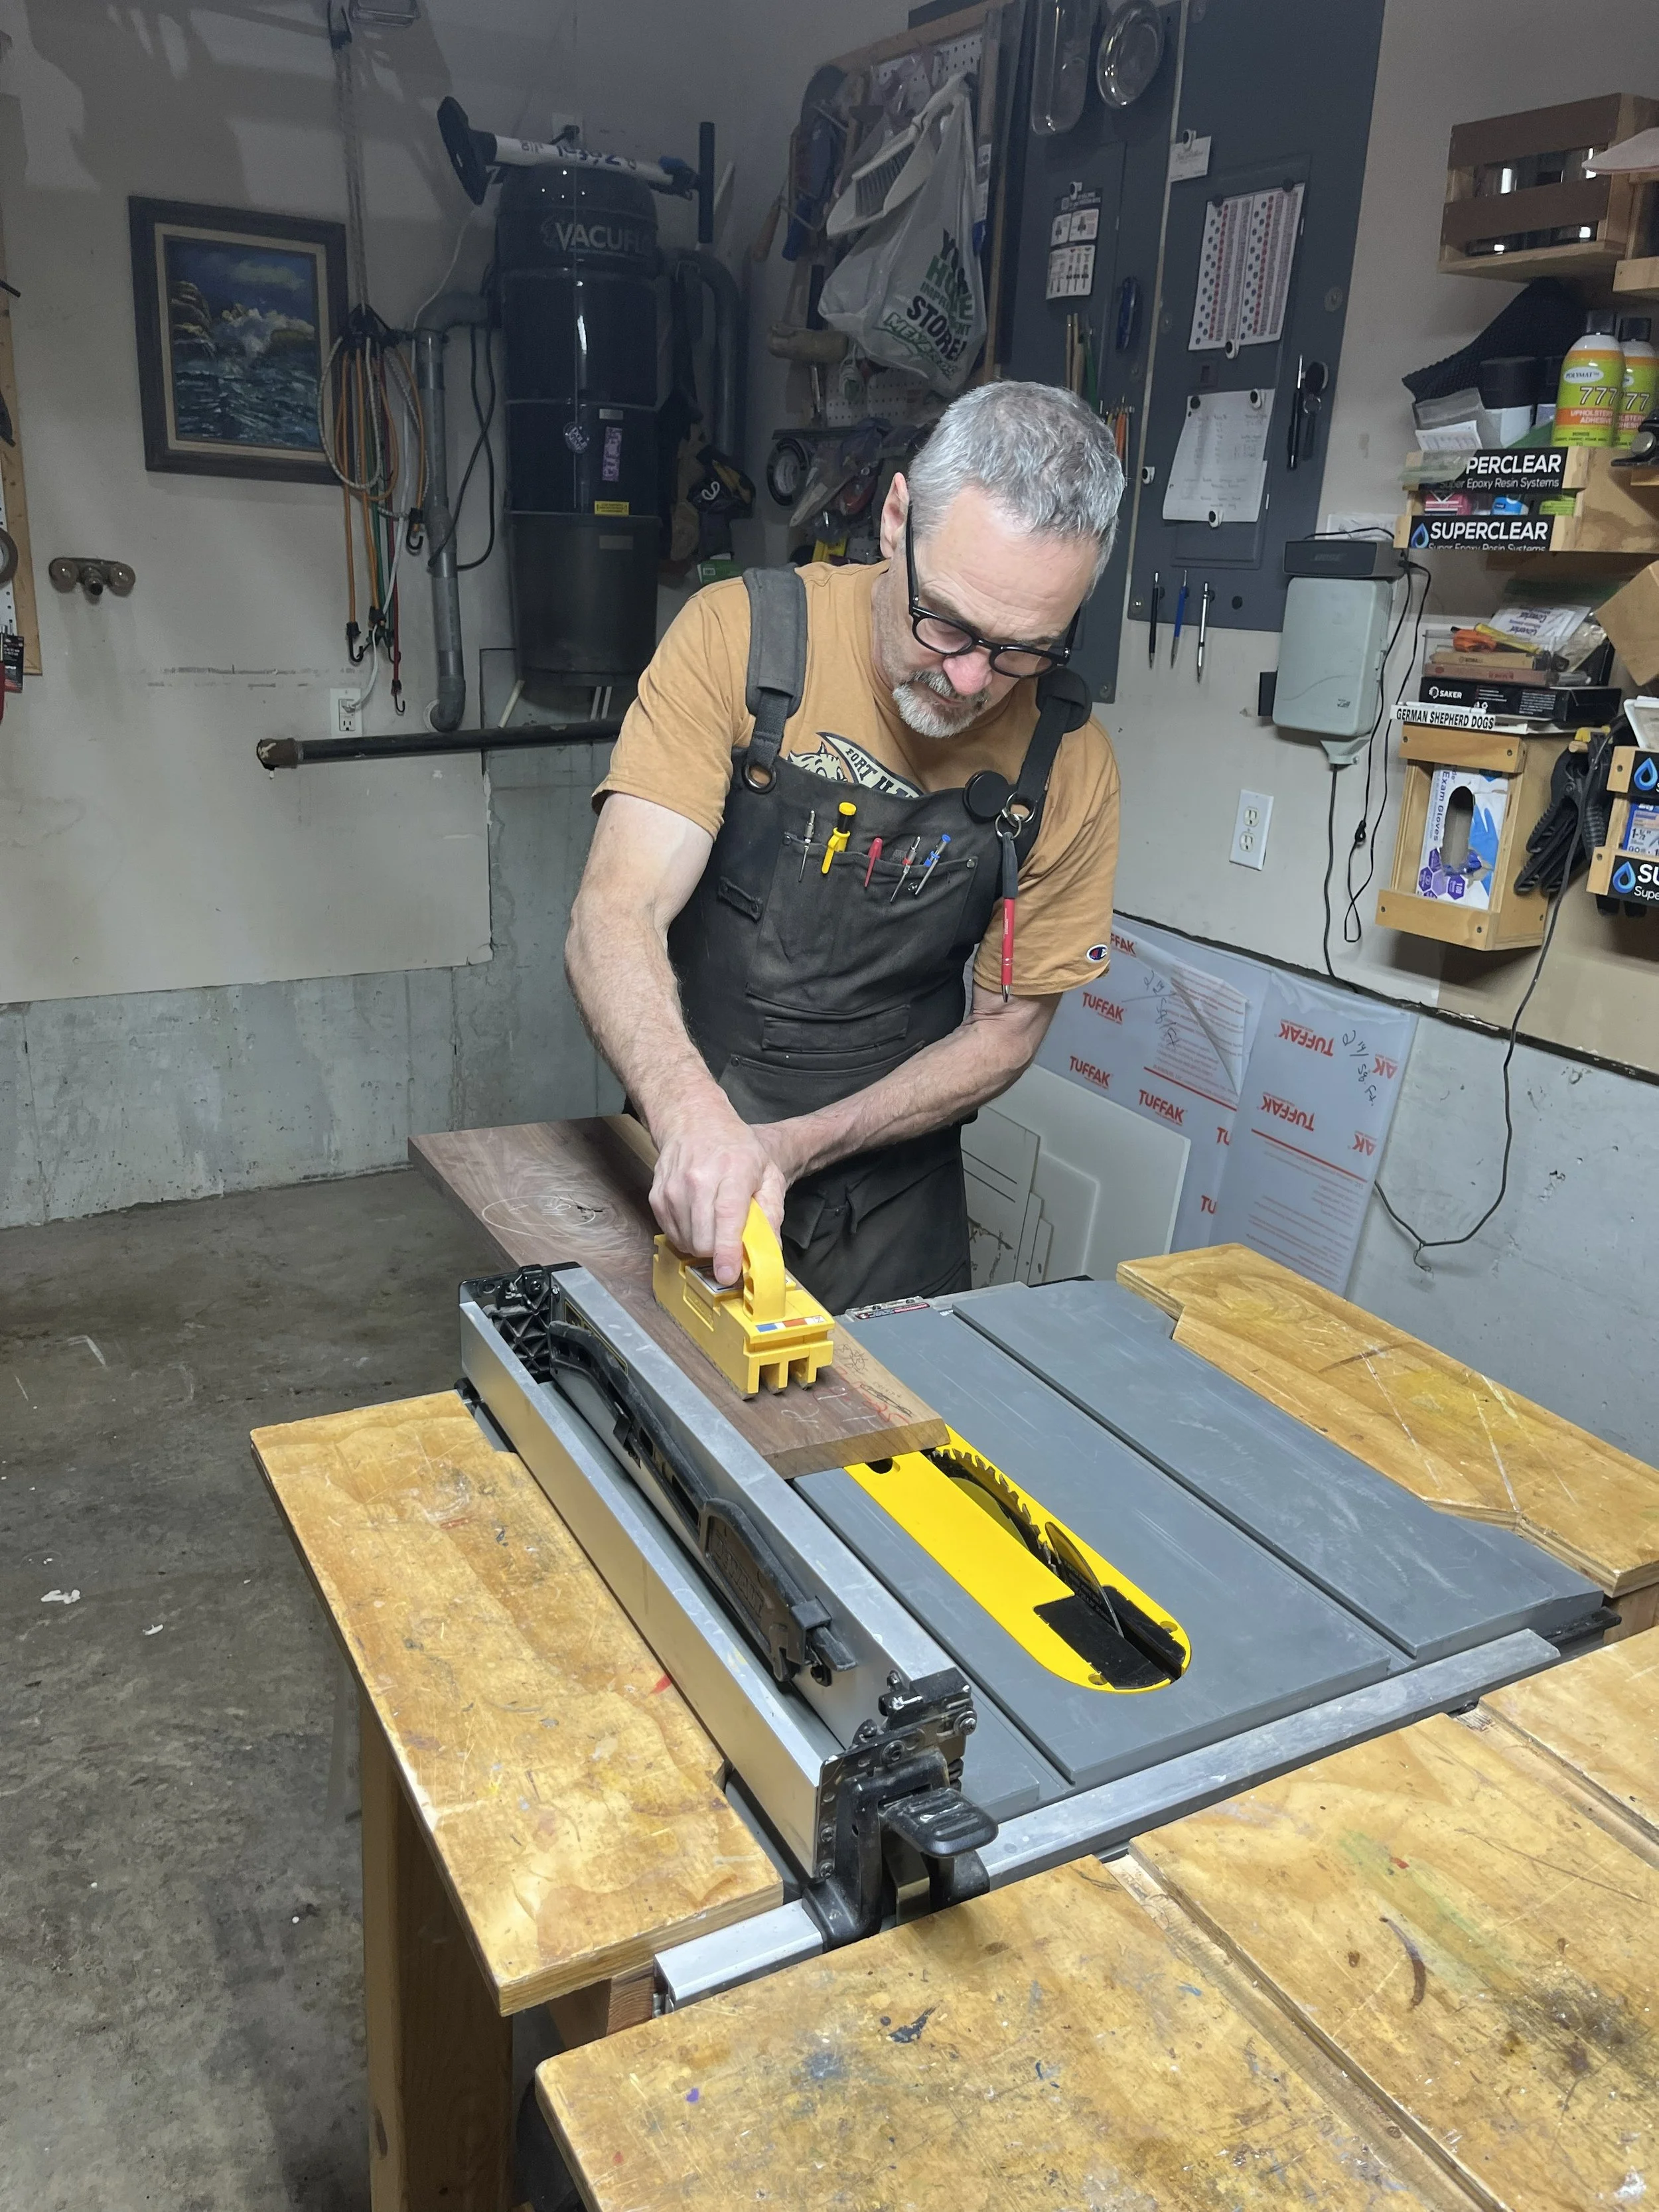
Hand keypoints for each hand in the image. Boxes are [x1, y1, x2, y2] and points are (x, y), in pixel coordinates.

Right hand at [650, 1104, 787, 1285]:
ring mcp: (673, 1189)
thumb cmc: (735, 1149)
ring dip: (703, 1245)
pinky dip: (687, 1237)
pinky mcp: (657, 1197)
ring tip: (714, 1225)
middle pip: (704, 1237)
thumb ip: (772, 1212)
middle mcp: (699, 1179)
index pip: (726, 1217)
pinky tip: (698, 1221)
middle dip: (719, 1252)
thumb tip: (770, 1250)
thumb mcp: (767, 1173)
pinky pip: (673, 1235)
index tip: (727, 1274)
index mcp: (733, 1171)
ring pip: (687, 1241)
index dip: (726, 1250)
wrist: (694, 1122)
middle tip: (731, 1244)